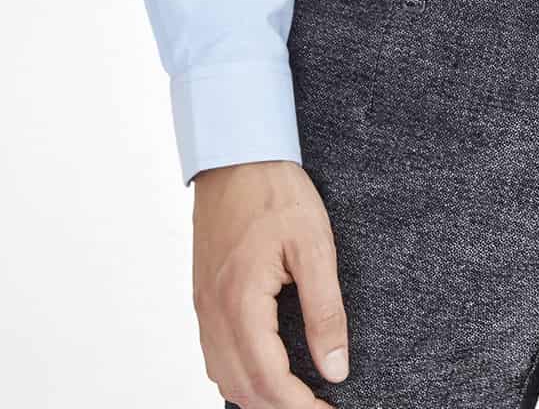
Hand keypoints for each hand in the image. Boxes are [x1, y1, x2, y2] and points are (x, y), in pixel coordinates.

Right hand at [192, 159, 348, 405]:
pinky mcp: (202, 296)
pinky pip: (214, 354)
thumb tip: (336, 367)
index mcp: (241, 301)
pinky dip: (238, 374)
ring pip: (222, 376)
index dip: (299, 407)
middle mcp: (213, 311)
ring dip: (257, 395)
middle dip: (280, 408)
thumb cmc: (275, 191)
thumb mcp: (314, 245)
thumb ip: (325, 310)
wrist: (236, 154)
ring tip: (296, 395)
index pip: (268, 380)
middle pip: (241, 388)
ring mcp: (203, 305)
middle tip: (319, 407)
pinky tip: (265, 369)